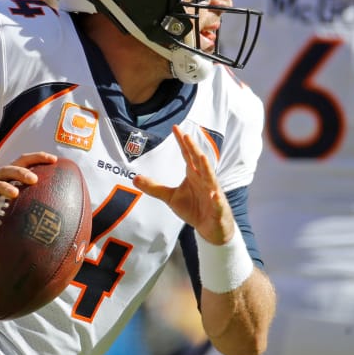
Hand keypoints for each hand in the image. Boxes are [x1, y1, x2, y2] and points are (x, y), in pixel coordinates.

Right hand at [0, 152, 55, 228]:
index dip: (37, 157)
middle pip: (8, 170)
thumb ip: (19, 195)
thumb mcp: (2, 195)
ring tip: (15, 193)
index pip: (22, 161)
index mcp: (3, 176)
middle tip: (35, 179)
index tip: (54, 159)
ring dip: (5, 188)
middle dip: (22, 173)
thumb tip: (48, 203)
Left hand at [134, 126, 232, 243]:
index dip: (181, 142)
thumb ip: (154, 187)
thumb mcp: (170, 197)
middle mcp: (204, 179)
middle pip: (198, 161)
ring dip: (207, 168)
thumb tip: (134, 178)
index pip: (187, 154)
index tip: (175, 127)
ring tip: (202, 157)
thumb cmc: (193, 209)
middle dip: (193, 149)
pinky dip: (216, 198)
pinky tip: (214, 194)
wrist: (210, 227)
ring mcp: (213, 192)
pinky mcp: (218, 207)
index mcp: (193, 174)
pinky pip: (217, 202)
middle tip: (186, 135)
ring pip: (210, 178)